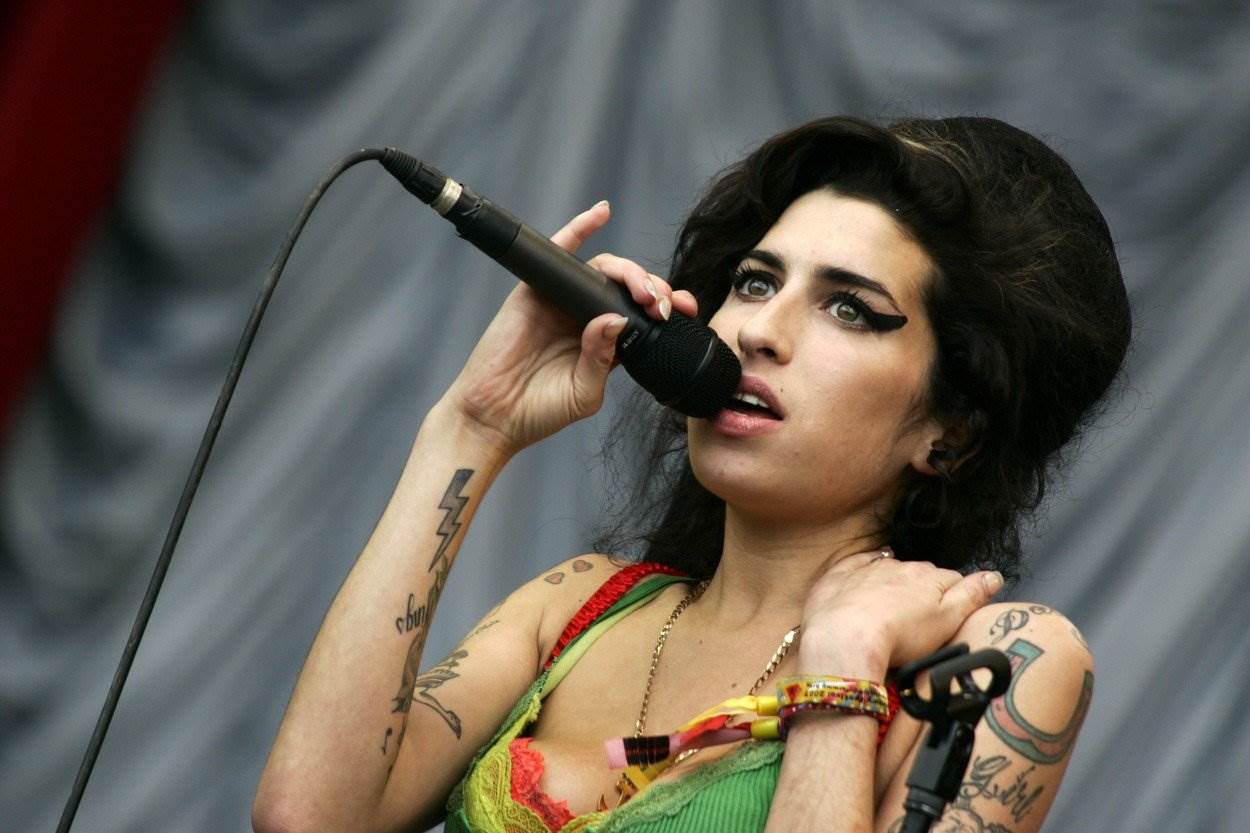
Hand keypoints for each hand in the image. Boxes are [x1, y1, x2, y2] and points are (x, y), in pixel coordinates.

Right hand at [439, 202, 698, 455]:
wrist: (495, 416)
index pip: (643, 314)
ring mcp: (562, 301)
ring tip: (642, 290)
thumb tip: (615, 319)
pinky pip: (561, 251)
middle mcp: (587, 317)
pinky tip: (601, 212)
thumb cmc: (540, 411)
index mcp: (607, 342)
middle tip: (661, 306)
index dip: (668, 306)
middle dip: (653, 289)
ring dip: (629, 271)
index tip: (686, 311)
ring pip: (603, 269)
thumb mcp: (585, 392)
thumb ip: (604, 360)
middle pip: (628, 287)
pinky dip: (580, 228)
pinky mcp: (536, 290)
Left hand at [797, 550, 1003, 678]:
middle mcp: (899, 565)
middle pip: (920, 574)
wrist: (846, 637)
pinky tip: (864, 573)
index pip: (952, 580)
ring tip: (895, 604)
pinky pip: (855, 564)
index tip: (954, 613)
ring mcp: (866, 569)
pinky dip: (862, 568)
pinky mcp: (839, 577)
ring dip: (894, 580)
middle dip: (924, 589)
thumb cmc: (900, 635)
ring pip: (888, 568)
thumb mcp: (948, 620)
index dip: (956, 596)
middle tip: (922, 617)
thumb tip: (994, 575)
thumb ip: (972, 596)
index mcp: (928, 577)